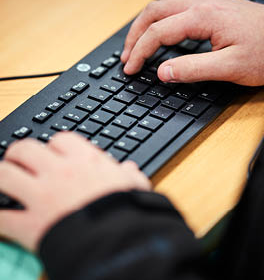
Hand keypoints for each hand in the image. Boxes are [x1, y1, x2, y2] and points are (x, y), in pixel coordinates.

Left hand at [0, 132, 150, 251]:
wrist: (118, 241)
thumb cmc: (127, 211)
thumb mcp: (134, 186)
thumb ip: (129, 174)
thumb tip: (129, 168)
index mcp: (84, 161)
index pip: (60, 139)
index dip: (55, 145)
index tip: (56, 153)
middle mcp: (58, 172)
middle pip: (25, 149)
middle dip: (19, 153)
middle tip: (20, 161)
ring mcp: (41, 196)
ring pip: (4, 175)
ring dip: (2, 176)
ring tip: (5, 181)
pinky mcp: (30, 225)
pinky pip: (2, 217)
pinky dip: (0, 216)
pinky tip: (3, 216)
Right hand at [121, 0, 263, 85]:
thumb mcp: (229, 68)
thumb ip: (192, 69)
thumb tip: (162, 72)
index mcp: (202, 18)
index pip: (158, 32)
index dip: (139, 52)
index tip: (130, 68)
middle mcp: (201, 5)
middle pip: (154, 12)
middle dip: (135, 35)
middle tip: (126, 56)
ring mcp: (206, 4)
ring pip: (163, 6)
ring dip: (145, 25)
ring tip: (136, 44)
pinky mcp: (212, 9)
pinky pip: (176, 8)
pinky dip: (159, 21)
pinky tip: (159, 32)